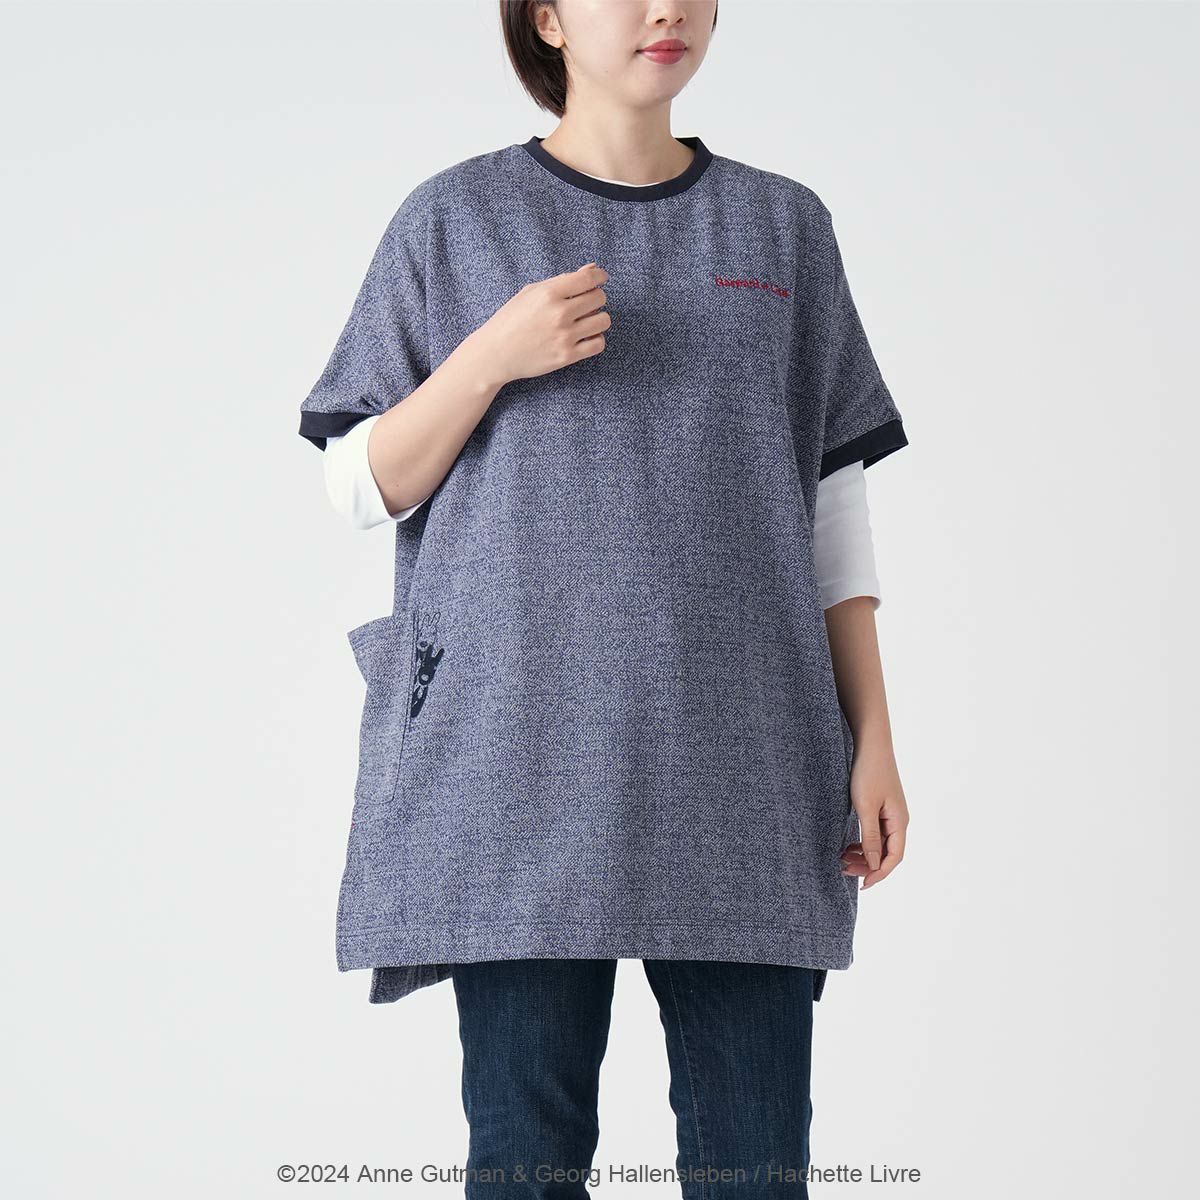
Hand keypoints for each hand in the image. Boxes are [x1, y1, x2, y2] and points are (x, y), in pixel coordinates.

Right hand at [467, 262, 610, 388]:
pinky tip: (584, 337)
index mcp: (549, 293)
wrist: (496, 353)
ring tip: (585, 320)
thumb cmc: (512, 319)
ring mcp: (564, 336)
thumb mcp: (532, 292)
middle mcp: (559, 313)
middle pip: (599, 298)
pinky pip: (598, 344)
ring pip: (603, 321)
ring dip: (598, 318)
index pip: (588, 278)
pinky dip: (595, 339)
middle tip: (585, 303)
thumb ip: (563, 280)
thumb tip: (593, 269)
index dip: (599, 276)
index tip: (600, 278)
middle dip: (596, 297)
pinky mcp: (566, 356)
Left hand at [840, 738, 908, 889]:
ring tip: (842, 858)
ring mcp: (890, 813)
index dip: (879, 874)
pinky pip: (875, 832)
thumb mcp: (866, 807)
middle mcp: (898, 820)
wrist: (870, 743)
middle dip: (867, 865)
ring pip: (880, 843)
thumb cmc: (868, 772)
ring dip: (863, 854)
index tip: (862, 885)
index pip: (894, 857)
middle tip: (843, 869)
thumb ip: (870, 837)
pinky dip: (862, 842)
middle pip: (887, 853)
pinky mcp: (881, 806)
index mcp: (899, 822)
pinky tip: (848, 845)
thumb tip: (875, 864)